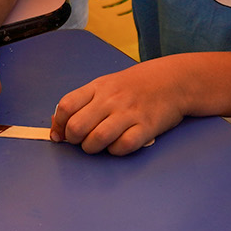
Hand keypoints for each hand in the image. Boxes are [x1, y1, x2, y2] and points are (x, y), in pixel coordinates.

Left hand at [51, 58, 186, 154]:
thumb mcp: (105, 86)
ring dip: (92, 148)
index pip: (67, 106)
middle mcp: (111, 100)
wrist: (172, 80)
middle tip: (82, 140)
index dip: (59, 125)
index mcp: (98, 87)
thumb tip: (57, 127)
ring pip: (97, 139)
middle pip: (78, 126)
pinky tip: (118, 145)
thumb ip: (82, 102)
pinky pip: (123, 146)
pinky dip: (116, 150)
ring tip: (97, 145)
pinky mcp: (146, 127)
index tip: (61, 134)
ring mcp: (129, 113)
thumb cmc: (134, 86)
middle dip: (74, 140)